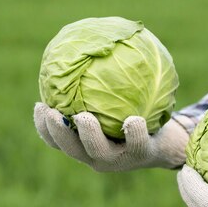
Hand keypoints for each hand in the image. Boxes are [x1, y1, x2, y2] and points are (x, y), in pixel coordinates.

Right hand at [34, 103, 187, 171]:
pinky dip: (134, 133)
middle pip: (71, 149)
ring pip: (99, 151)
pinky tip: (133, 119)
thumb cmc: (136, 118)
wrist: (168, 143)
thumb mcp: (114, 105)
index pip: (56, 140)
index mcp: (86, 144)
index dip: (43, 127)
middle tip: (52, 112)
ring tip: (84, 117)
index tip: (40, 104)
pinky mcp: (143, 155)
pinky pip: (137, 145)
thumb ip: (97, 89)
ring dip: (89, 135)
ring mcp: (120, 159)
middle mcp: (99, 155)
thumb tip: (87, 47)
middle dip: (58, 132)